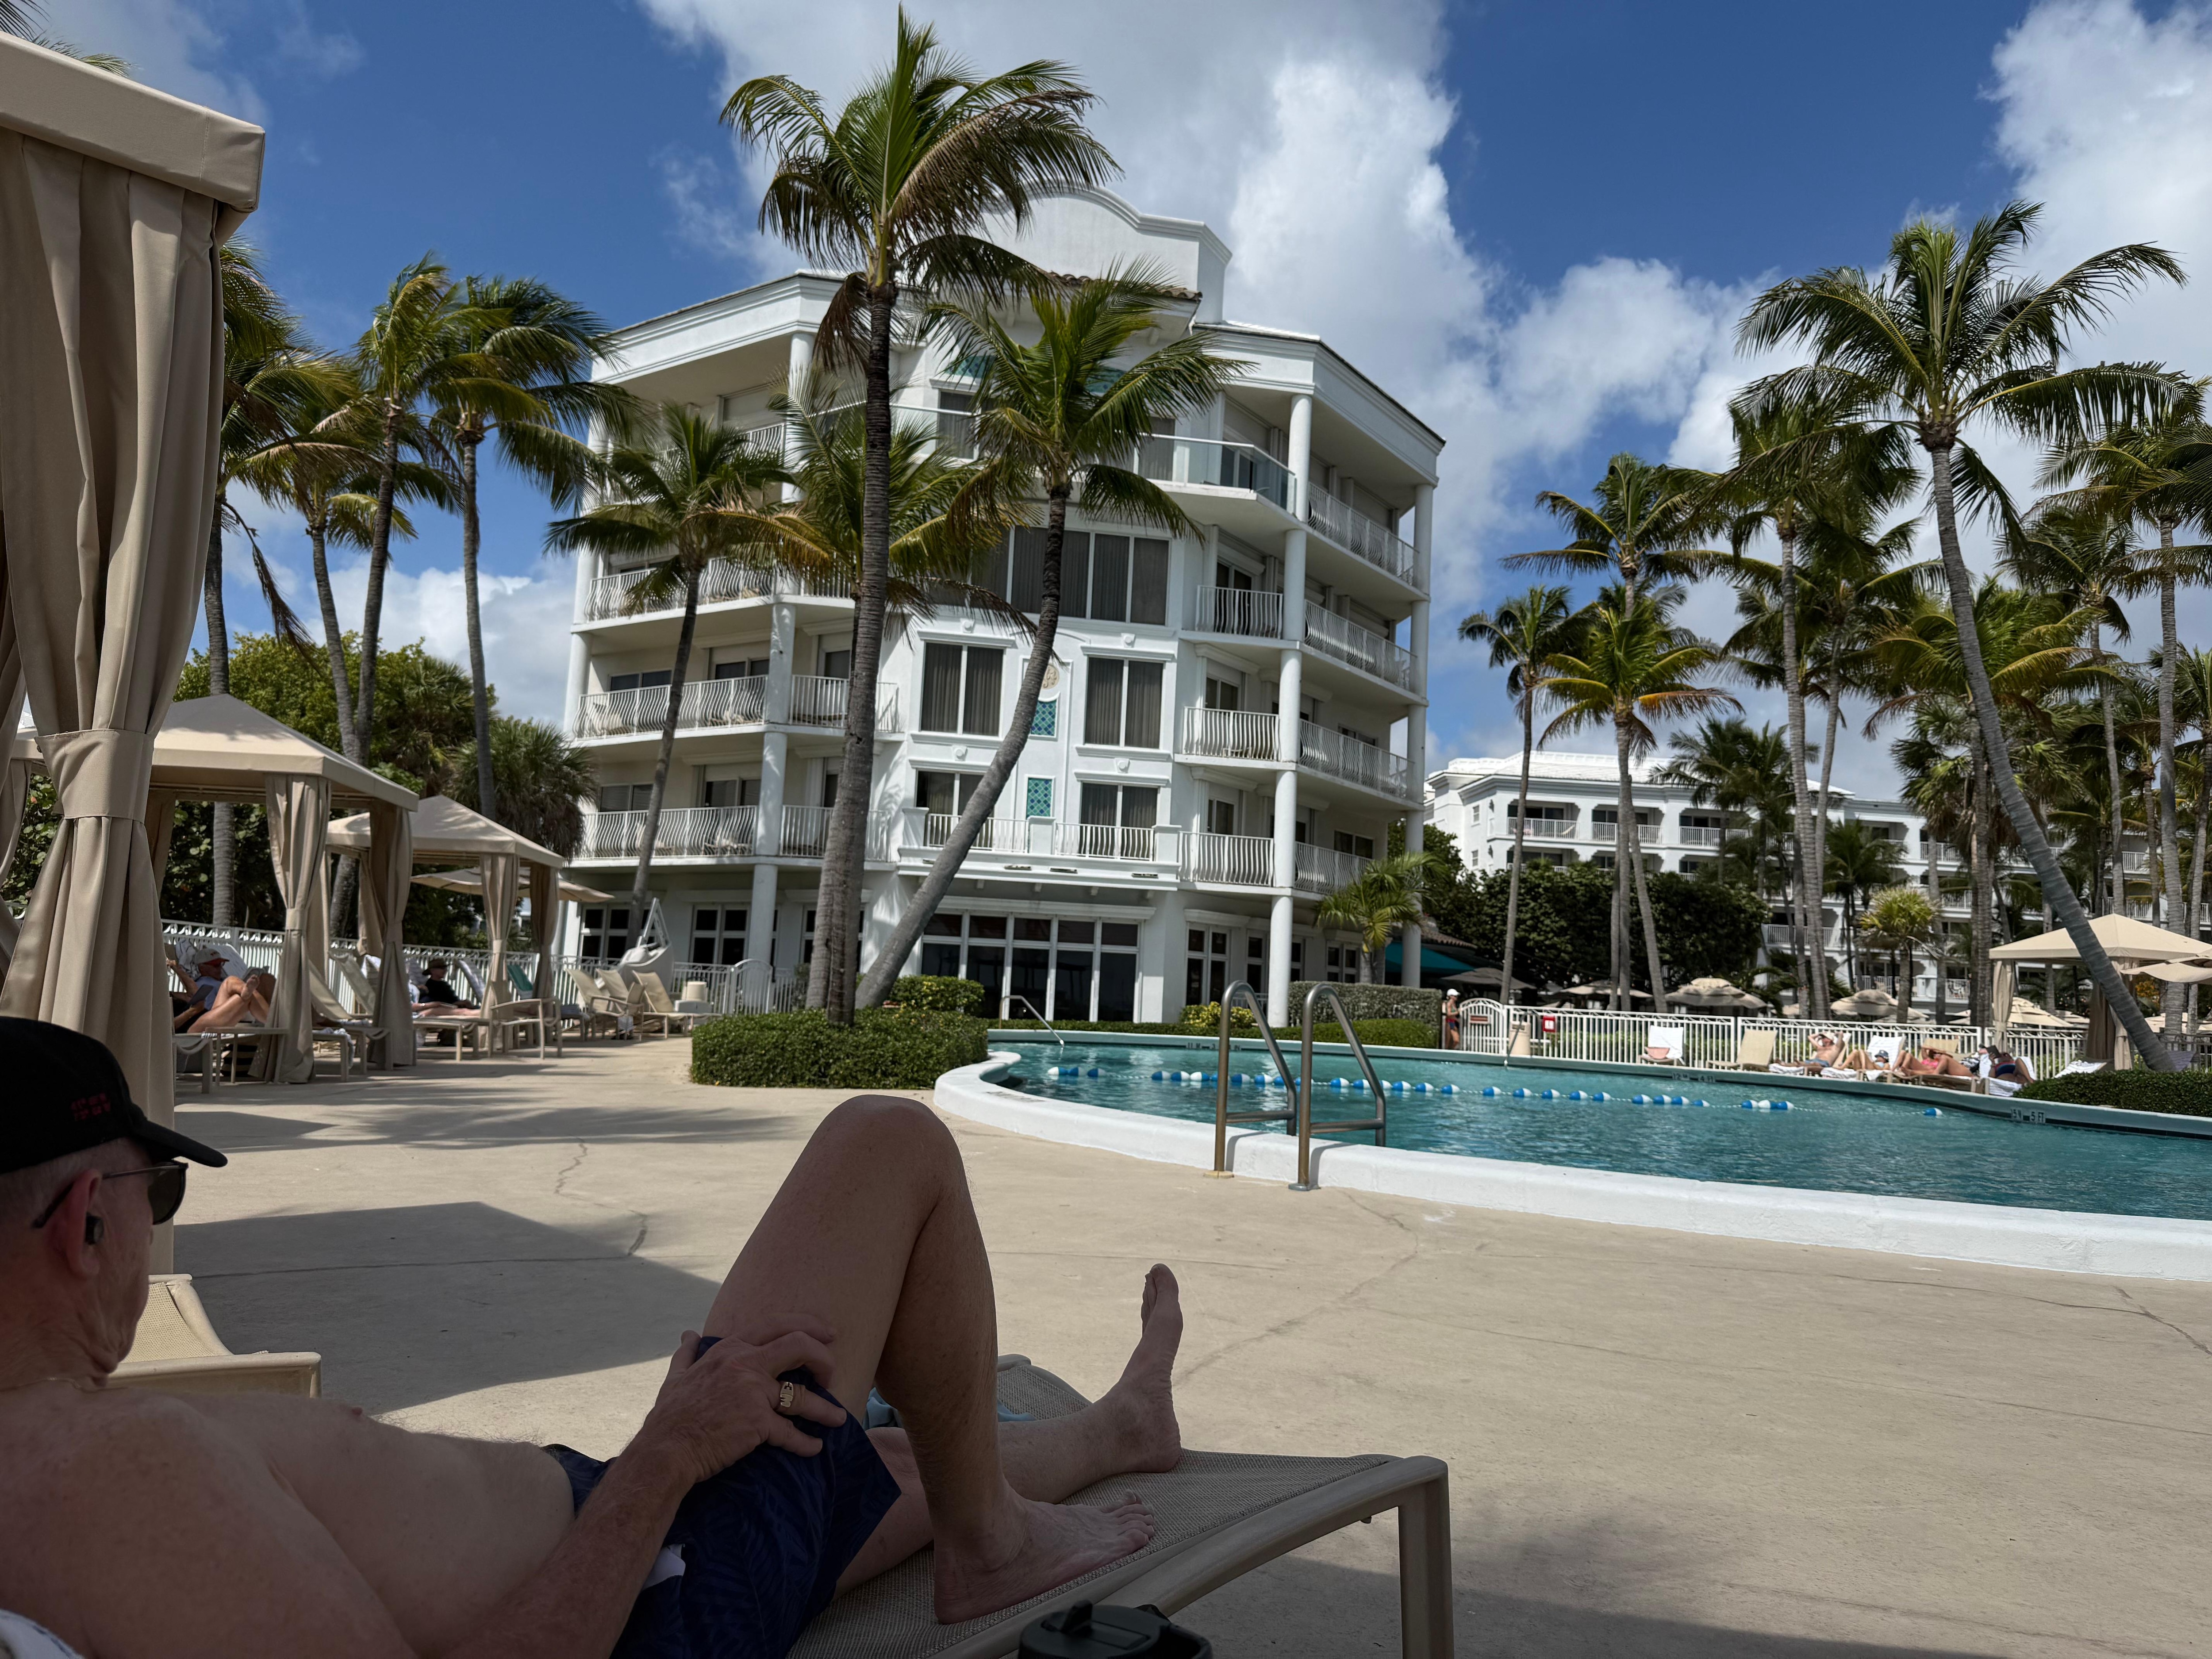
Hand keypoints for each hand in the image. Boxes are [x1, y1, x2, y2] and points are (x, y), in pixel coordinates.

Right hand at [635, 1329, 846, 1486]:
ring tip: (838, 1418)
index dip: (807, 1325)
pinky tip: (815, 1448)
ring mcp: (752, 1393)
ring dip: (825, 1409)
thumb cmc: (669, 1416)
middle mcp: (744, 1364)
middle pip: (798, 1346)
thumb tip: (688, 1334)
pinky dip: (805, 1442)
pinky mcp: (756, 1424)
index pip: (776, 1324)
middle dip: (823, 1358)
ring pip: (802, 1396)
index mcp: (729, 1350)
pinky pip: (790, 1433)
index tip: (826, 1333)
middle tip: (833, 1373)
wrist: (665, 1451)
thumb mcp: (675, 1377)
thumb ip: (686, 1354)